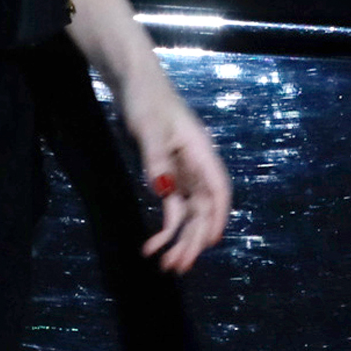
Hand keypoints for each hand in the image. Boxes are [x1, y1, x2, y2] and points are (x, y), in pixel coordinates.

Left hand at [119, 85, 231, 273]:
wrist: (133, 84)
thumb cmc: (147, 100)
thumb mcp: (149, 127)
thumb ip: (156, 159)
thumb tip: (164, 192)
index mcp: (200, 151)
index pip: (217, 188)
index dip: (217, 216)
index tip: (210, 242)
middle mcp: (197, 165)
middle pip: (203, 208)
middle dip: (193, 238)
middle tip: (178, 266)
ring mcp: (183, 172)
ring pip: (189, 213)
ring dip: (180, 239)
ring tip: (167, 265)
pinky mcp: (167, 175)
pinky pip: (171, 207)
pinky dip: (164, 228)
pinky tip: (151, 246)